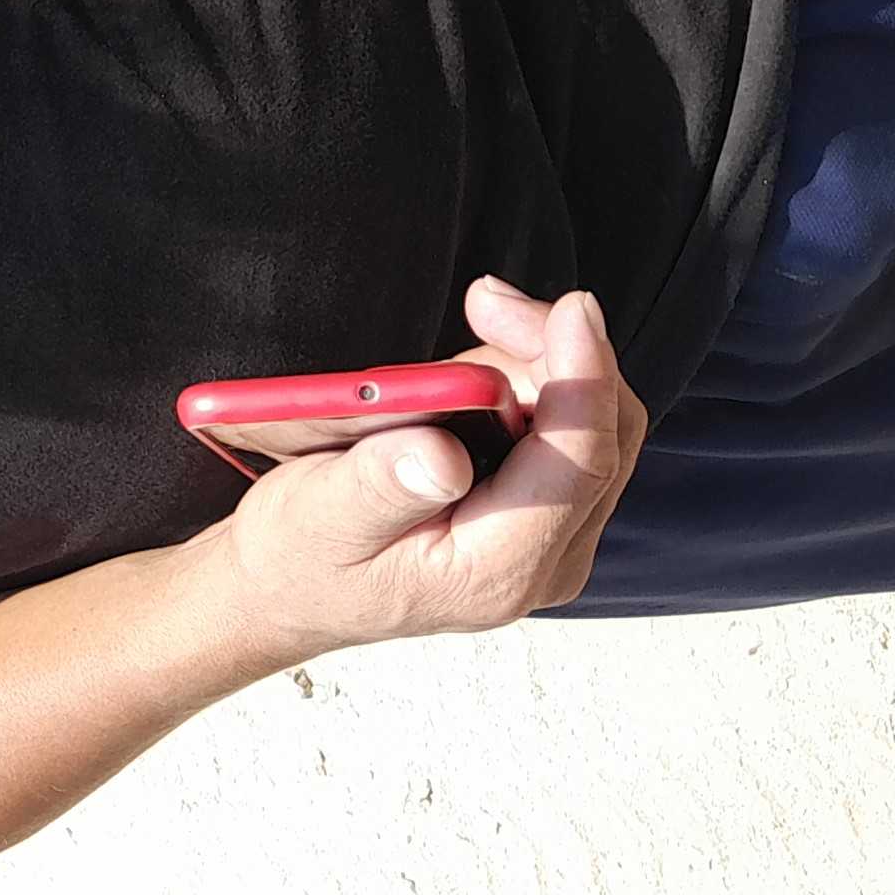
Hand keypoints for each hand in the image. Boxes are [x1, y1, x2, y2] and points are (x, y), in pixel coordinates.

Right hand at [201, 278, 647, 660]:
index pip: (579, 462)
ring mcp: (553, 538)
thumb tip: (444, 453)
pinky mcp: (544, 514)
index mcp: (498, 568)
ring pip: (587, 419)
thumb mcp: (316, 516)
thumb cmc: (301, 556)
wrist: (294, 592)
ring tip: (436, 374)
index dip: (583, 376)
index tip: (569, 307)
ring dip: (526, 365)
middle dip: (551, 351)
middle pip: (601, 429)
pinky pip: (565, 428)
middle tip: (480, 301)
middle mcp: (547, 558)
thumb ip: (380, 487)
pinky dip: (520, 386)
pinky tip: (457, 391)